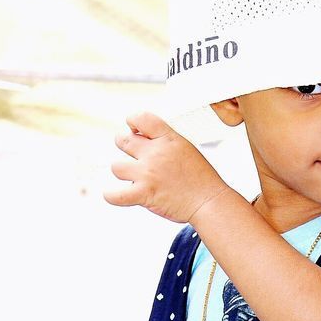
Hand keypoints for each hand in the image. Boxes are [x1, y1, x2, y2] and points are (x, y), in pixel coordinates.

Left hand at [104, 110, 231, 223]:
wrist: (209, 202)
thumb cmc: (201, 179)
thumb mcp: (187, 149)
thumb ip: (166, 142)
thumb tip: (144, 138)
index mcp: (169, 139)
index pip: (141, 118)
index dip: (133, 121)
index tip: (133, 128)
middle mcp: (156, 153)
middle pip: (123, 141)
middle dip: (123, 145)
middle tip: (131, 153)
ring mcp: (148, 173)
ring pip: (116, 167)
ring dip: (123, 172)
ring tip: (134, 177)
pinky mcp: (144, 194)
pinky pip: (115, 195)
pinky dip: (111, 195)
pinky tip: (113, 194)